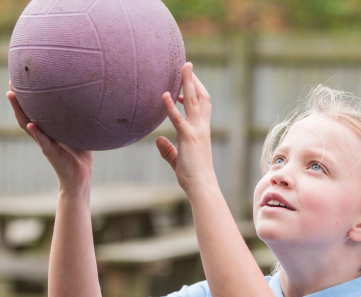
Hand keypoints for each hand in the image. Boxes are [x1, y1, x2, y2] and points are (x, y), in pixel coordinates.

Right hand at [6, 82, 91, 193]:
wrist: (81, 175)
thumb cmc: (80, 153)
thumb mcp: (80, 131)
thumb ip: (80, 118)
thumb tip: (90, 99)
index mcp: (48, 129)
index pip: (35, 110)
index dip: (28, 97)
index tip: (22, 80)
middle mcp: (43, 134)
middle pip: (25, 113)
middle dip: (17, 98)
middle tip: (11, 82)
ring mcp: (45, 142)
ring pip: (28, 124)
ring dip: (19, 110)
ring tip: (12, 96)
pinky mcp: (51, 152)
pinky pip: (42, 141)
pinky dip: (37, 132)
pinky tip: (31, 123)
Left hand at [156, 63, 215, 193]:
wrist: (202, 186)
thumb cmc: (193, 176)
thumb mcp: (178, 160)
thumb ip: (169, 150)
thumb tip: (158, 141)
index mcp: (202, 130)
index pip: (203, 104)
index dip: (196, 91)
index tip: (187, 81)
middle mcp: (202, 127)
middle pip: (200, 97)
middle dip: (193, 80)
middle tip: (186, 64)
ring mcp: (196, 130)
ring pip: (192, 101)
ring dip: (187, 83)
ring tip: (183, 67)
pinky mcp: (187, 138)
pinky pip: (178, 119)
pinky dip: (170, 106)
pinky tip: (164, 94)